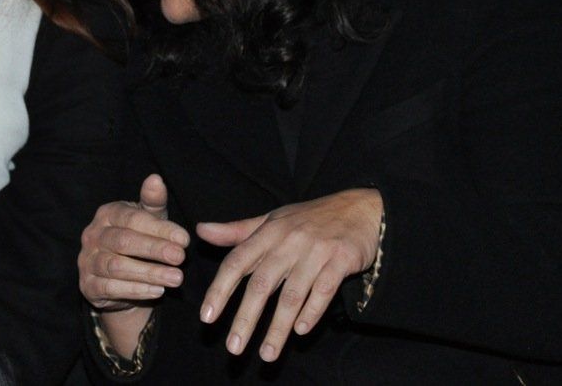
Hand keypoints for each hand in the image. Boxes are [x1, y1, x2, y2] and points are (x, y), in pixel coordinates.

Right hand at [79, 174, 189, 311]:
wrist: (119, 278)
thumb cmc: (138, 239)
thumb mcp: (148, 219)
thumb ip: (153, 201)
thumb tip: (155, 178)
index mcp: (107, 214)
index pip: (133, 219)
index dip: (159, 229)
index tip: (184, 239)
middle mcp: (92, 235)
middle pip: (124, 242)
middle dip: (154, 250)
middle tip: (180, 258)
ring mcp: (87, 261)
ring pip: (117, 267)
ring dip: (149, 273)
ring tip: (176, 278)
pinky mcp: (88, 286)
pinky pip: (111, 288)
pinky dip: (136, 290)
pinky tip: (158, 291)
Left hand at [195, 188, 382, 362]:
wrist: (361, 208)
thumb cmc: (310, 218)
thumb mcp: (272, 219)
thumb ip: (237, 231)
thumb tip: (200, 231)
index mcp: (268, 232)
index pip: (236, 262)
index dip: (219, 290)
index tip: (206, 317)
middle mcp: (289, 240)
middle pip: (261, 284)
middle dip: (245, 319)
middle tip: (233, 349)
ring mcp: (316, 250)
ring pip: (292, 294)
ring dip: (278, 328)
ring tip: (267, 354)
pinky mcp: (342, 259)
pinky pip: (324, 290)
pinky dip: (312, 311)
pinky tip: (301, 331)